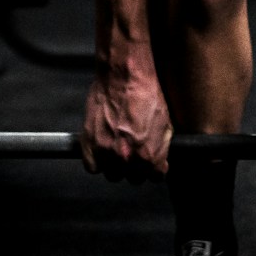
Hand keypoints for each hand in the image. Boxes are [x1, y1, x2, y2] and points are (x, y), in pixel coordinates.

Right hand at [80, 65, 172, 183]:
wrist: (124, 76)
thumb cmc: (146, 95)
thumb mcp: (165, 124)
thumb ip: (162, 149)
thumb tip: (159, 164)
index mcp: (149, 156)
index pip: (153, 177)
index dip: (151, 167)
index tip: (148, 160)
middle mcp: (128, 159)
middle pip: (132, 178)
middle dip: (134, 167)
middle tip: (131, 150)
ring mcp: (107, 153)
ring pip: (112, 175)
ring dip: (115, 165)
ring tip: (117, 147)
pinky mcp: (90, 144)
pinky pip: (92, 167)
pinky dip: (96, 161)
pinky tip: (102, 149)